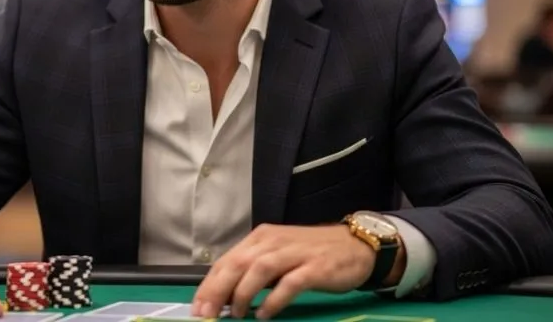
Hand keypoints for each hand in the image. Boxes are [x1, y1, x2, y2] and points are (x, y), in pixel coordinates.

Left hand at [192, 224, 379, 319]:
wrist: (354, 245)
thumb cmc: (311, 253)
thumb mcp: (277, 255)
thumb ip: (253, 270)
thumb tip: (224, 296)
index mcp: (261, 238)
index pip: (227, 260)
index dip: (209, 284)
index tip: (197, 308)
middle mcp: (273, 242)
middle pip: (238, 263)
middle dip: (218, 290)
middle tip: (206, 314)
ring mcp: (294, 253)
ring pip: (259, 269)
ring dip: (243, 293)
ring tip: (235, 315)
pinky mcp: (315, 267)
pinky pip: (290, 283)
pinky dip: (274, 299)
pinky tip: (264, 314)